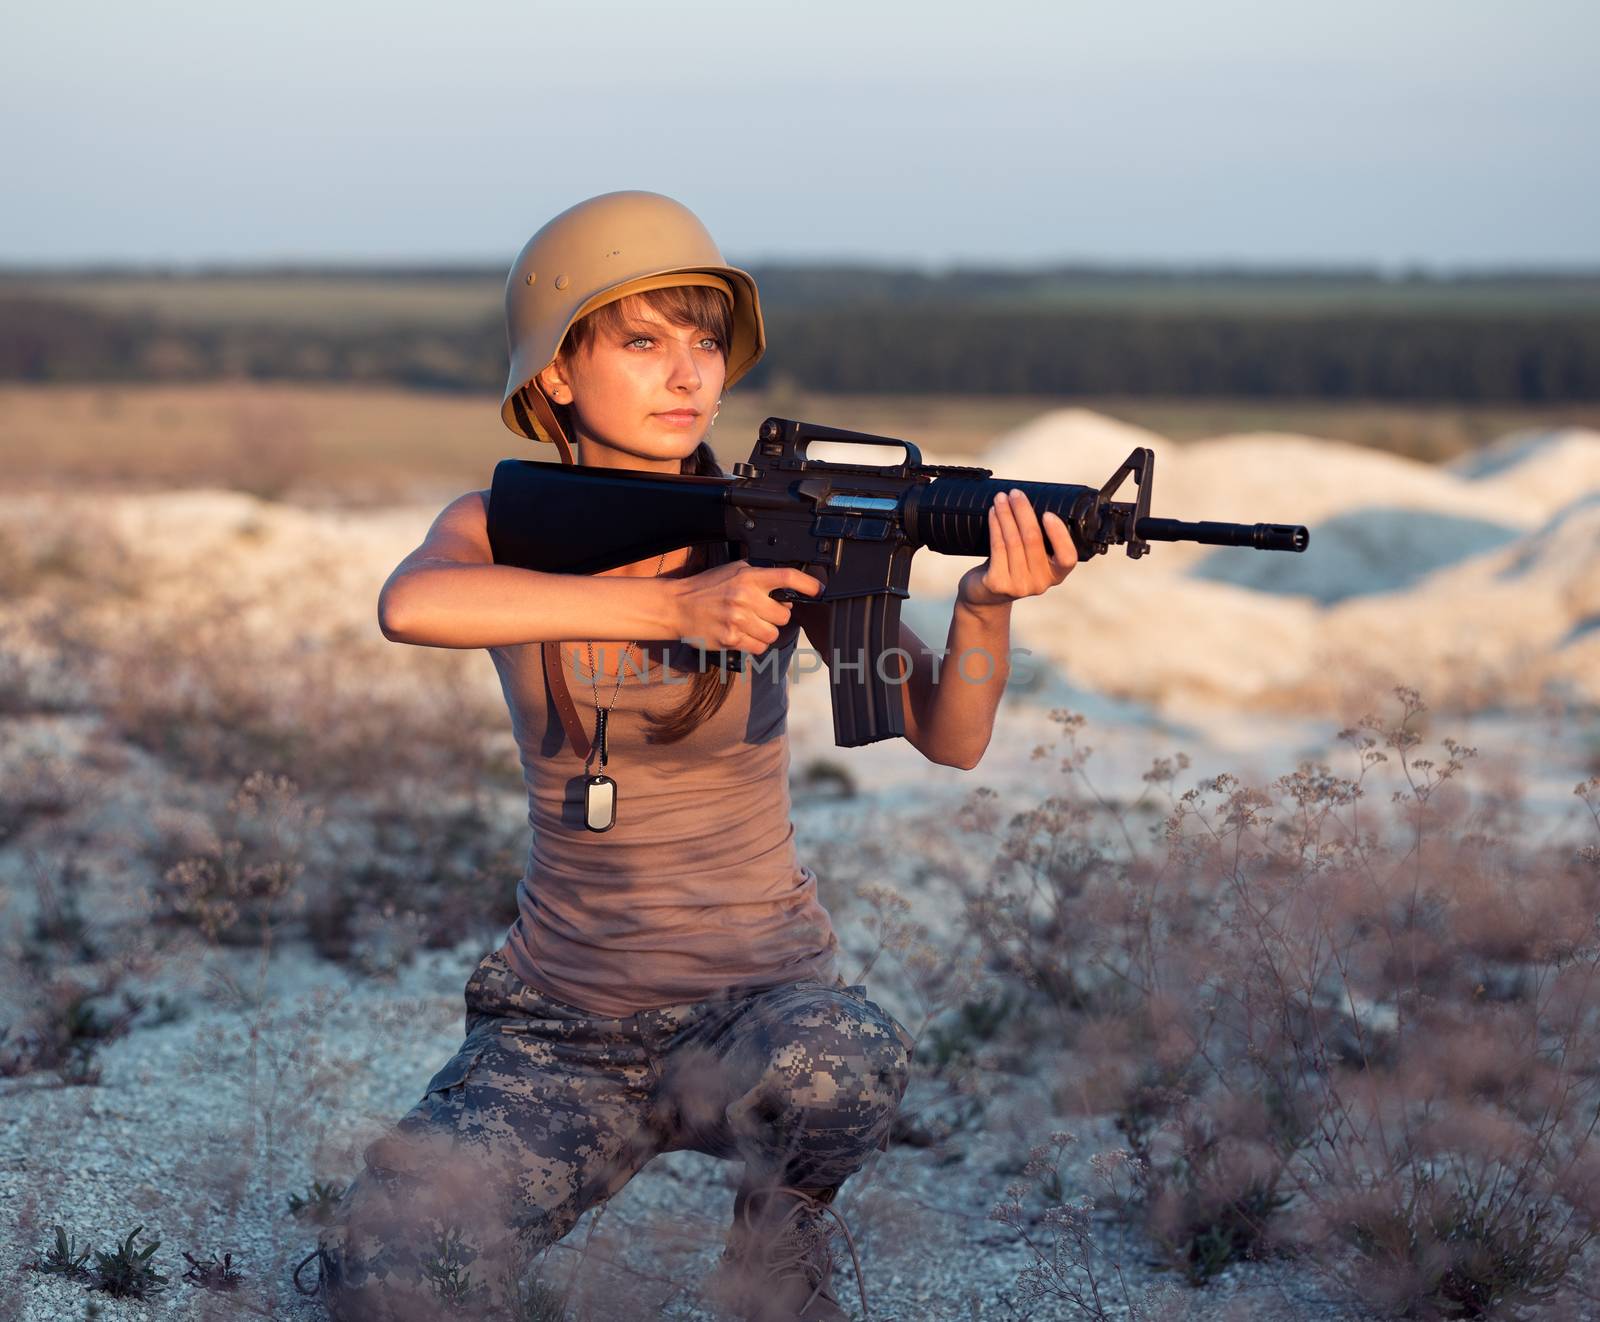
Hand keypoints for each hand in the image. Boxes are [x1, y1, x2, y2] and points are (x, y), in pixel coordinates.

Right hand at [672, 561, 823, 655]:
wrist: (677, 606)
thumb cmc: (706, 588)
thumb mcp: (733, 570)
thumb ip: (759, 576)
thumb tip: (787, 589)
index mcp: (748, 577)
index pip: (787, 578)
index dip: (808, 584)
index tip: (819, 590)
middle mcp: (745, 597)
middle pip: (784, 615)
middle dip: (776, 616)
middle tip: (762, 612)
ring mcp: (738, 620)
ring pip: (773, 634)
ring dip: (766, 632)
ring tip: (750, 625)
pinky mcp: (731, 639)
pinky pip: (759, 648)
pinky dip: (754, 644)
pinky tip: (742, 635)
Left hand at [957, 488, 1076, 609]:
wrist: (984, 595)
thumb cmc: (1011, 567)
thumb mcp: (1031, 558)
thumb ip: (1038, 540)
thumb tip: (1031, 500)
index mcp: (1056, 575)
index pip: (1067, 558)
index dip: (1059, 535)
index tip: (1048, 513)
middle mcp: (1041, 583)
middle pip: (1033, 540)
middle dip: (1023, 511)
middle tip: (1016, 493)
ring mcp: (1019, 585)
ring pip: (1013, 541)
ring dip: (1006, 514)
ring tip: (1001, 498)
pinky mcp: (998, 583)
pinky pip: (997, 547)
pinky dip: (995, 526)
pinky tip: (993, 513)